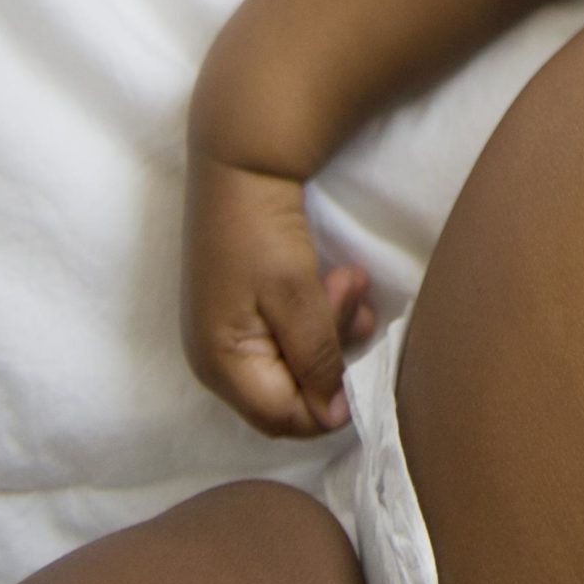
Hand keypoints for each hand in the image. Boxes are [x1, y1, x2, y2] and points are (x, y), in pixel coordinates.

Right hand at [181, 148, 374, 439]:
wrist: (240, 166)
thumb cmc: (262, 233)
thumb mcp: (296, 296)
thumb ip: (316, 358)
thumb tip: (331, 415)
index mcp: (222, 365)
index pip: (283, 418)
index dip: (329, 402)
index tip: (364, 362)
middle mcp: (219, 360)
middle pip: (292, 390)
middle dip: (333, 350)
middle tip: (352, 293)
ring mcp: (229, 335)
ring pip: (298, 359)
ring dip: (334, 324)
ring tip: (349, 277)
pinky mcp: (243, 310)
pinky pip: (291, 334)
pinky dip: (321, 313)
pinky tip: (337, 277)